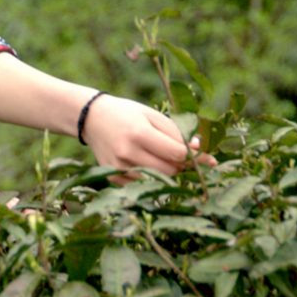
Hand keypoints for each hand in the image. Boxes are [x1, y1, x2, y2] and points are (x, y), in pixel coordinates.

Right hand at [81, 94, 215, 183]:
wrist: (91, 118)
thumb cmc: (126, 113)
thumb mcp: (151, 115)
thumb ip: (175, 132)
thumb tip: (199, 149)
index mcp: (139, 133)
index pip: (177, 154)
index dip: (194, 156)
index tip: (206, 156)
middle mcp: (128, 153)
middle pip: (170, 170)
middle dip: (181, 165)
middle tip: (182, 156)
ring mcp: (119, 167)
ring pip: (158, 179)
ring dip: (167, 171)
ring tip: (162, 157)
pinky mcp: (114, 177)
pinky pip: (143, 183)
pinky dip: (150, 176)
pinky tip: (144, 162)